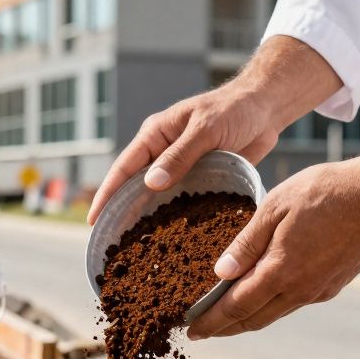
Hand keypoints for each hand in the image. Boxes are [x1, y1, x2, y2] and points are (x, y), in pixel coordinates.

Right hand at [87, 37, 341, 224]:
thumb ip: (180, 155)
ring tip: (139, 249)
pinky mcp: (201, 178)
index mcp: (155, 135)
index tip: (95, 221)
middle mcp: (163, 153)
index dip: (107, 195)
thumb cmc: (233, 109)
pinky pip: (183, 200)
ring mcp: (181, 167)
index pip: (124, 168)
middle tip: (111, 244)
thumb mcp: (205, 129)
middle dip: (122, 212)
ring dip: (150, 219)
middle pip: (135, 186)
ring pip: (159, 197)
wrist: (265, 108)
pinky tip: (175, 239)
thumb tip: (151, 184)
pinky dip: (177, 218)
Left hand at [186, 128, 359, 338]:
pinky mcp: (333, 286)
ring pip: (274, 313)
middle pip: (253, 319)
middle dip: (224, 328)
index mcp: (281, 271)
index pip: (236, 307)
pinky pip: (293, 303)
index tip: (191, 330)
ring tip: (226, 318)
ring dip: (247, 319)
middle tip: (201, 331)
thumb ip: (246, 243)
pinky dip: (271, 306)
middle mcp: (300, 290)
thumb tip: (219, 274)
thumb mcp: (275, 207)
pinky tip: (263, 296)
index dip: (211, 321)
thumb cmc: (326, 192)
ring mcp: (319, 291)